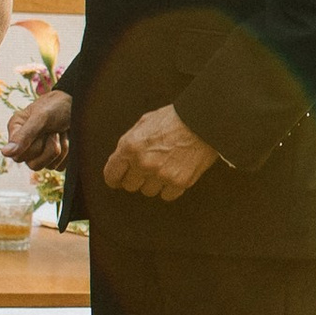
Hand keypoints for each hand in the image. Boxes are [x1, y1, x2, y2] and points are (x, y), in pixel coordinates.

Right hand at [1, 87, 70, 168]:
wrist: (79, 105)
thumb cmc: (57, 106)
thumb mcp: (41, 117)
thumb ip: (24, 135)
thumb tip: (5, 153)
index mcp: (16, 131)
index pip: (18, 156)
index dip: (34, 147)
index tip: (44, 130)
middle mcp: (25, 144)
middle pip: (33, 165)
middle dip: (49, 146)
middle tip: (55, 130)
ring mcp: (40, 153)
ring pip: (49, 167)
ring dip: (61, 149)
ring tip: (62, 132)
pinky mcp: (55, 158)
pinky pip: (60, 167)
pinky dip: (68, 154)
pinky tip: (68, 139)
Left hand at [102, 104, 221, 201]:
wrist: (203, 121)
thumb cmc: (176, 118)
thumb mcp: (144, 122)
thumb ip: (130, 142)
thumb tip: (122, 158)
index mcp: (130, 147)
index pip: (112, 175)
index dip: (115, 178)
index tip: (119, 180)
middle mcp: (143, 163)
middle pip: (130, 186)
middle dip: (136, 178)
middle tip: (147, 170)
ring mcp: (161, 174)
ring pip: (148, 192)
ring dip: (154, 183)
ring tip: (165, 168)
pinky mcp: (179, 182)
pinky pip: (167, 195)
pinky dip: (170, 188)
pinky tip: (175, 174)